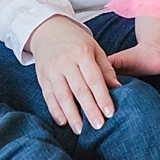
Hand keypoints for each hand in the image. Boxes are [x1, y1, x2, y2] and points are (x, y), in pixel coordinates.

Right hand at [27, 15, 120, 134]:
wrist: (48, 30)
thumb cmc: (76, 41)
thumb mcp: (94, 48)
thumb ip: (105, 68)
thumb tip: (117, 88)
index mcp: (81, 53)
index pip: (93, 78)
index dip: (102, 96)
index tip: (110, 112)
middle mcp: (65, 62)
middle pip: (79, 89)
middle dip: (89, 109)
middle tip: (98, 125)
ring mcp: (52, 70)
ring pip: (62, 95)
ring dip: (71, 114)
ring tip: (80, 129)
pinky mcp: (42, 77)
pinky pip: (48, 96)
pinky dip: (55, 110)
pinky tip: (63, 122)